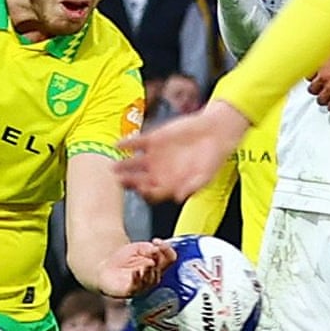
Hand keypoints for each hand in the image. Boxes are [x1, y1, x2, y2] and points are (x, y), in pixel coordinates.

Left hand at [96, 238, 175, 298]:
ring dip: (150, 271)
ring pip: (152, 279)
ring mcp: (143, 284)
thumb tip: (156, 248)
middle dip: (158, 259)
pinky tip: (135, 272)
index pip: (170, 258)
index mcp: (157, 264)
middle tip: (153, 252)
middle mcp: (153, 275)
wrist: (105, 268)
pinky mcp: (131, 290)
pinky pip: (136, 287)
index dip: (167, 249)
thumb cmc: (123, 259)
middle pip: (162, 268)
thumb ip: (147, 247)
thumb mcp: (137, 248)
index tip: (157, 241)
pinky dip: (137, 279)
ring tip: (147, 264)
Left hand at [116, 103, 250, 201]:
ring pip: (133, 163)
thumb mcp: (205, 176)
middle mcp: (157, 173)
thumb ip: (192, 187)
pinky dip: (128, 143)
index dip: (146, 193)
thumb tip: (180, 198)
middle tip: (120, 181)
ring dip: (123, 165)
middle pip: (138, 180)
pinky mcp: (153, 140)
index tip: (142, 192)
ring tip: (114, 167)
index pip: (152, 193)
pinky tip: (119, 145)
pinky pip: (136, 143)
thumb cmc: (211, 159)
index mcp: (169, 184)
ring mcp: (153, 157)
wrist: (215, 133)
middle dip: (129, 182)